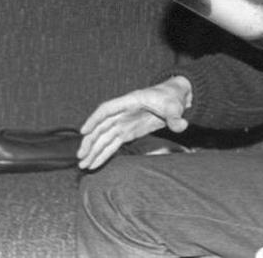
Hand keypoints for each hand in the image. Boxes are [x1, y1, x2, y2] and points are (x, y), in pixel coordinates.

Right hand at [77, 76, 191, 169]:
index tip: (84, 131)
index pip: (108, 109)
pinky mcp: (128, 132)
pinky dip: (104, 153)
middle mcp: (123, 112)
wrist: (175, 98)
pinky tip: (95, 164)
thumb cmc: (172, 98)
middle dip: (90, 141)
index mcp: (131, 101)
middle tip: (80, 157)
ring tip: (83, 165)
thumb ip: (176, 117)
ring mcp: (124, 122)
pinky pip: (113, 143)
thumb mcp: (174, 106)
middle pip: (102, 126)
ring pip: (104, 137)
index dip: (94, 119)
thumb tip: (182, 125)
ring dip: (93, 150)